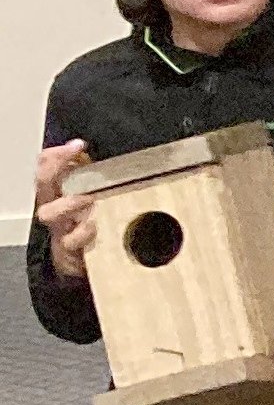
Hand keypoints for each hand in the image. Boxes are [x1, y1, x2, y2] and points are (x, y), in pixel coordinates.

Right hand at [33, 140, 93, 284]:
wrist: (84, 259)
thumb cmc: (89, 222)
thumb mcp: (93, 196)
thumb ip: (94, 177)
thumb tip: (100, 156)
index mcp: (59, 191)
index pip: (47, 165)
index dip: (56, 154)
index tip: (77, 144)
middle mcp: (54, 206)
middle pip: (41, 183)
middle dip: (53, 170)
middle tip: (76, 163)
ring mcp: (59, 227)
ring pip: (47, 213)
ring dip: (68, 203)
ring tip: (89, 200)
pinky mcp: (67, 249)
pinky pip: (68, 241)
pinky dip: (81, 233)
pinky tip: (94, 226)